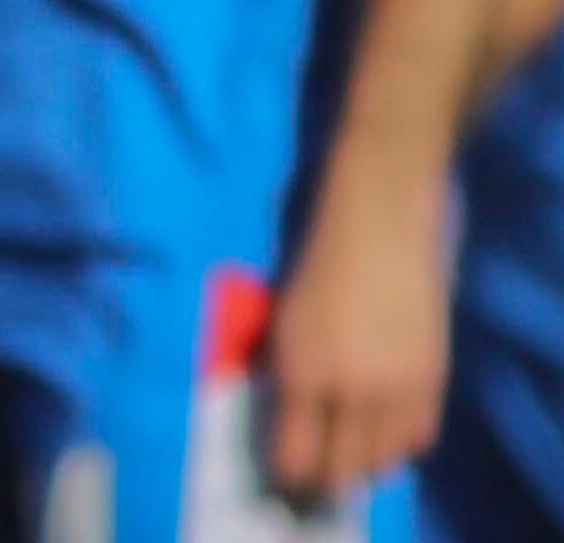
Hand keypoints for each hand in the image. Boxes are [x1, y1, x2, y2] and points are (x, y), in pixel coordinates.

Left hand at [262, 172, 448, 501]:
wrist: (378, 230)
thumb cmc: (314, 264)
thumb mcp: (280, 319)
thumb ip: (278, 367)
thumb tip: (274, 407)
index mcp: (301, 371)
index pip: (296, 453)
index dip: (288, 472)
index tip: (282, 473)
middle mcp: (351, 389)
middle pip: (343, 467)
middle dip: (326, 477)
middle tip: (316, 469)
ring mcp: (397, 387)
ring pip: (383, 458)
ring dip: (364, 463)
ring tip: (348, 452)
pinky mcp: (433, 378)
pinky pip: (418, 436)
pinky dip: (398, 445)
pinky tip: (382, 432)